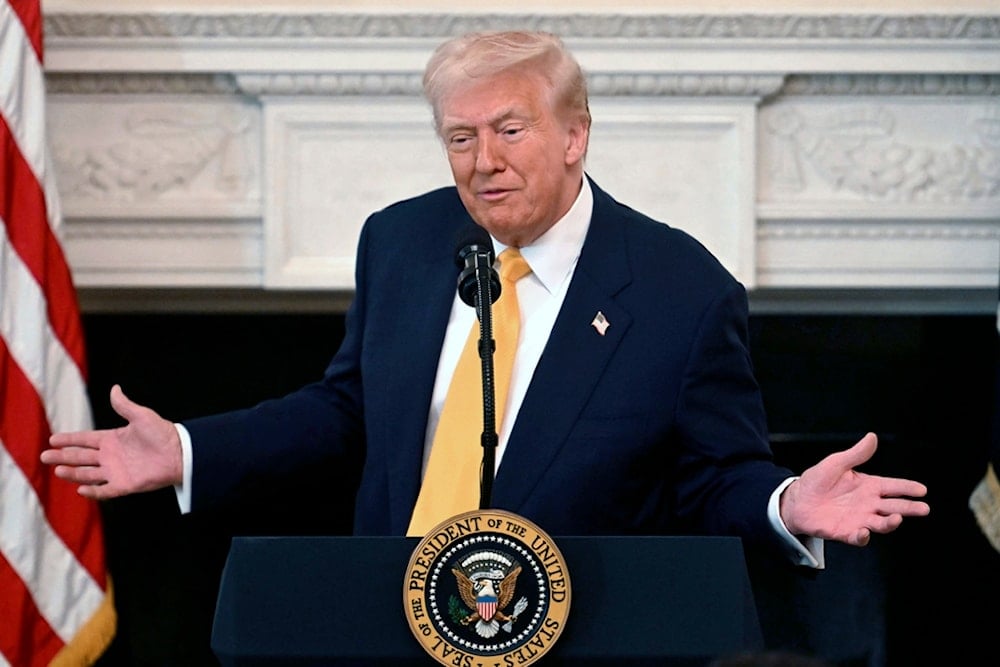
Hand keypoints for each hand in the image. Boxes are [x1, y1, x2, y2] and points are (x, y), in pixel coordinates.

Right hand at [40, 384, 182, 499]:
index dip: (69, 439)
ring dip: (73, 473)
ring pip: (88, 474)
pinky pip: (105, 490)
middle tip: (44, 457)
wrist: (180, 453)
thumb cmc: (162, 433)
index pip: (85, 439)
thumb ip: (125, 405)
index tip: (52, 439)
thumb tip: (115, 388)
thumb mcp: (142, 416)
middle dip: (63, 457)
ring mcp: (116, 471)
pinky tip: (80, 489)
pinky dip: (93, 491)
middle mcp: (111, 456)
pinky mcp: (125, 485)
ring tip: (58, 470)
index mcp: (112, 439)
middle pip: (81, 457)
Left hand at [779, 432, 929, 545]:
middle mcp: (868, 504)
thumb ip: (856, 454)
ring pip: (881, 523)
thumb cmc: (818, 480)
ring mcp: (858, 519)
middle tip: (923, 508)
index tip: (922, 489)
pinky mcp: (845, 532)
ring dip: (890, 523)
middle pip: (893, 507)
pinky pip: (858, 537)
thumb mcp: (836, 463)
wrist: (797, 499)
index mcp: (868, 486)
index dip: (907, 488)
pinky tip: (865, 531)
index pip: (893, 486)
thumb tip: (872, 437)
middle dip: (909, 508)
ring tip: (897, 519)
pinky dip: (863, 536)